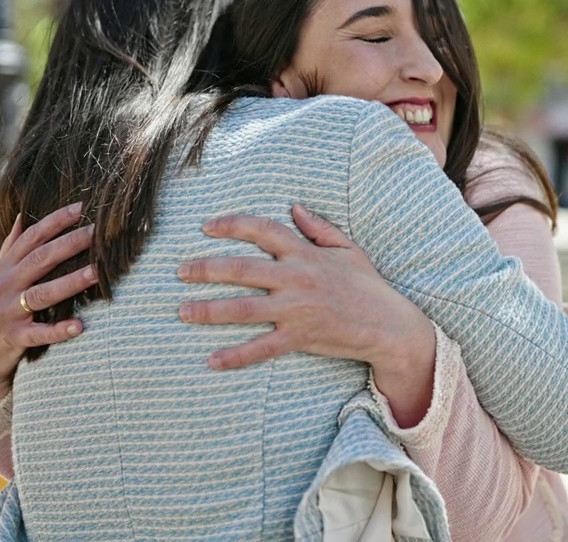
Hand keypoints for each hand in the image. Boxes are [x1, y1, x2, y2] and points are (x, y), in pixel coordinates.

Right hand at [0, 202, 97, 406]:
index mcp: (4, 267)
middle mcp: (4, 285)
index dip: (55, 221)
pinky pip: (39, 333)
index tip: (81, 208)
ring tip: (96, 272)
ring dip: (71, 282)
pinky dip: (59, 330)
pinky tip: (80, 325)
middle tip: (98, 232)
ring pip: (42, 294)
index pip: (31, 238)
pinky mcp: (14, 338)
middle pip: (40, 260)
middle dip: (70, 244)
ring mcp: (7, 312)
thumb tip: (23, 215)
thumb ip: (12, 246)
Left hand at [177, 204, 436, 425]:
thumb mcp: (348, 249)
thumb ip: (319, 227)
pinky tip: (212, 360)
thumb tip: (294, 206)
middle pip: (242, 269)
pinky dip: (236, 356)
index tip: (206, 226)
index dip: (232, 225)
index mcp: (305, 253)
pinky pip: (262, 348)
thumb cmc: (368, 286)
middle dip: (206, 269)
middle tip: (179, 271)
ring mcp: (296, 309)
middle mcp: (296, 278)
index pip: (263, 230)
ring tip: (182, 312)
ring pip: (244, 308)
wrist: (389, 325)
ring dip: (209, 310)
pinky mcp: (300, 337)